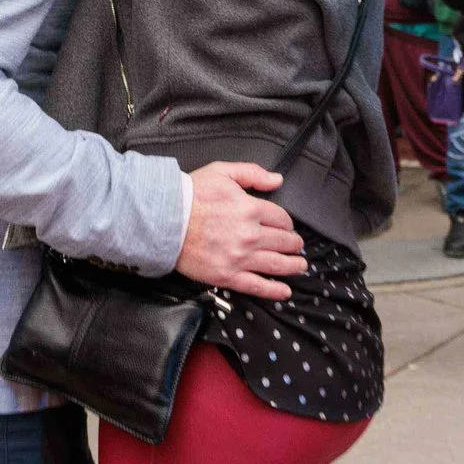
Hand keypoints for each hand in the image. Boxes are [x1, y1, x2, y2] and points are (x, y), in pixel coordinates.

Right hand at [175, 162, 304, 298]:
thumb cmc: (190, 194)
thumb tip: (277, 180)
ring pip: (276, 265)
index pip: (281, 219)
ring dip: (293, 266)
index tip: (287, 227)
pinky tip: (285, 292)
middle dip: (294, 245)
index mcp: (250, 209)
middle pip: (283, 242)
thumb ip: (252, 173)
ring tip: (300, 266)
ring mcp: (240, 258)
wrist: (163, 220)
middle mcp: (249, 235)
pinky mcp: (227, 276)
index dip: (287, 223)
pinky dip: (274, 290)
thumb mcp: (221, 172)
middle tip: (297, 247)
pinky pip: (257, 286)